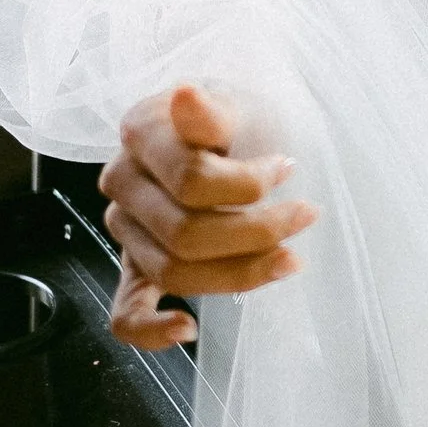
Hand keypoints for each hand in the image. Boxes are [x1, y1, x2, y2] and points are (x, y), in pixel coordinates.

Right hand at [100, 83, 316, 346]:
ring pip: (172, 273)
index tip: (289, 168)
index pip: (190, 180)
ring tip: (289, 259)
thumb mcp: (239, 103)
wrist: (240, 130)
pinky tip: (188, 328)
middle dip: (255, 233)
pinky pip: (126, 312)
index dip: (246, 185)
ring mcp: (125, 227)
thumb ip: (212, 112)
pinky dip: (151, 330)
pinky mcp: (135, 266)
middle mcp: (122, 180)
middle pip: (184, 234)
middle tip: (305, 216)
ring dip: (238, 275)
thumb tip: (186, 96)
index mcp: (140, 132)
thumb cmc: (242, 116)